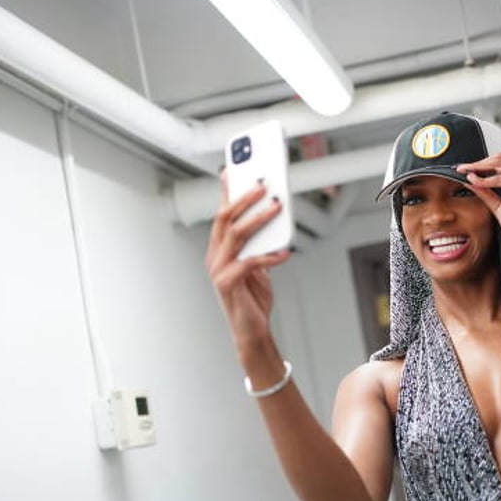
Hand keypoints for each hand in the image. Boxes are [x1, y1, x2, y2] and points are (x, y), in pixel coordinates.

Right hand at [205, 170, 290, 354]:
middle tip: (263, 184)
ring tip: (277, 207)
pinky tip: (286, 251)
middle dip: (244, 197)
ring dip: (258, 218)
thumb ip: (260, 243)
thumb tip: (273, 216)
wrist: (250, 331)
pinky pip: (250, 262)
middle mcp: (215, 256)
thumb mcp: (258, 263)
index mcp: (219, 248)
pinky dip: (269, 255)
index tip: (233, 169)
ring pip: (236, 235)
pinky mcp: (227, 284)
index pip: (222, 213)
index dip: (227, 191)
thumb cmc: (253, 297)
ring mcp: (218, 270)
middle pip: (226, 218)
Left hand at [457, 154, 500, 245]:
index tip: (468, 170)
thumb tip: (471, 183)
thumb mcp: (498, 205)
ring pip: (499, 162)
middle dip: (479, 162)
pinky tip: (475, 181)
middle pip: (500, 159)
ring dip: (480, 166)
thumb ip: (485, 193)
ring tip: (466, 171)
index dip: (483, 165)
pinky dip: (485, 179)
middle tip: (463, 168)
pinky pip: (500, 176)